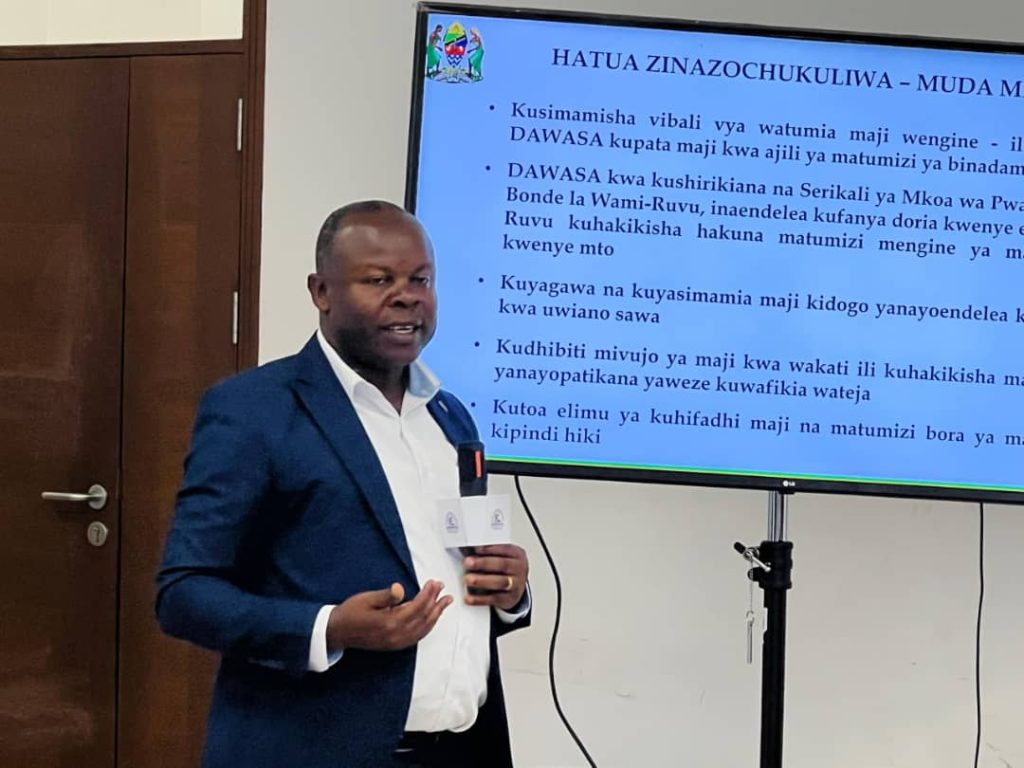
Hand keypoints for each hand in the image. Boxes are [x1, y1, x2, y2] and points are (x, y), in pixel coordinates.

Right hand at [326, 580, 451, 651]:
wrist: (338, 632)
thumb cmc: (351, 612)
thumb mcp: (367, 599)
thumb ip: (386, 596)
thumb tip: (400, 589)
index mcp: (390, 623)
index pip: (417, 607)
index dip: (428, 594)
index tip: (434, 583)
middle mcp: (396, 635)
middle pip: (423, 618)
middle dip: (435, 602)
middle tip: (443, 589)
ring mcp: (396, 642)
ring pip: (423, 629)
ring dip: (435, 615)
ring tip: (445, 603)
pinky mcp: (394, 645)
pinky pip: (417, 637)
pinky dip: (427, 626)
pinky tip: (431, 618)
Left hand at [463, 544, 528, 610]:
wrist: (516, 586)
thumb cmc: (504, 568)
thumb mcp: (502, 556)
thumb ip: (489, 553)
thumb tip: (469, 552)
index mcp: (517, 554)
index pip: (504, 549)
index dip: (489, 549)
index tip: (475, 549)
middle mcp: (519, 569)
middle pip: (502, 565)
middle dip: (483, 563)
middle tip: (468, 562)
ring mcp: (516, 585)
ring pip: (500, 583)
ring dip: (481, 581)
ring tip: (467, 579)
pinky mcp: (509, 599)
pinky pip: (494, 599)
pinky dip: (480, 599)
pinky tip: (469, 597)